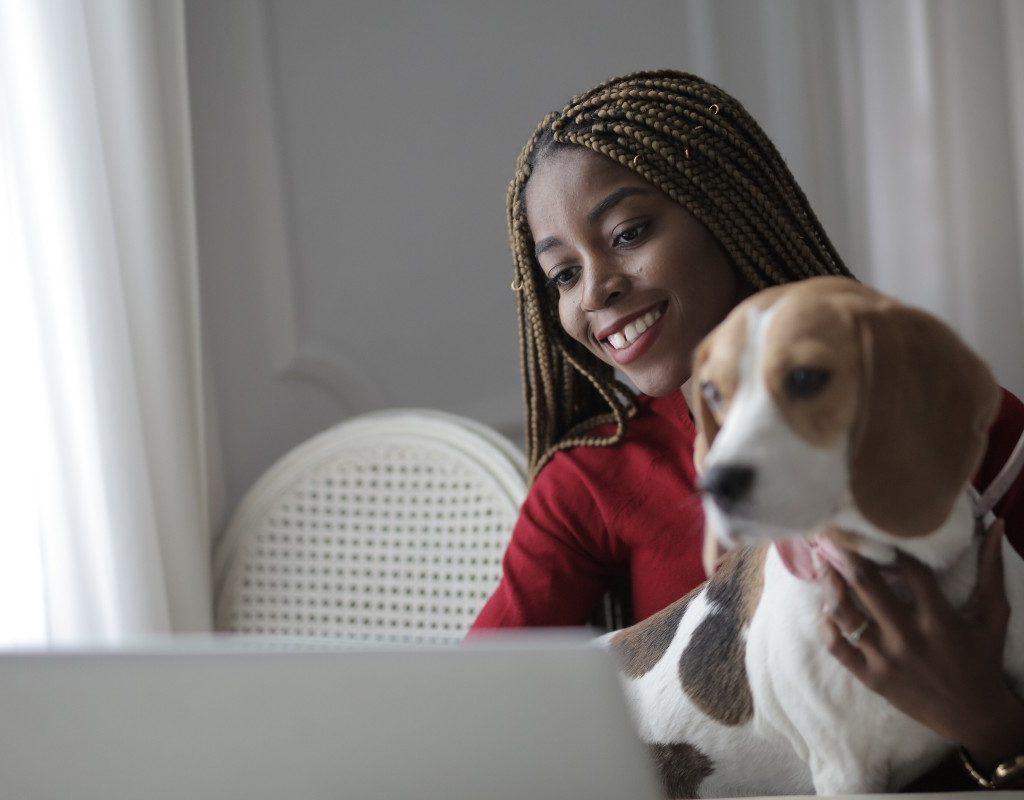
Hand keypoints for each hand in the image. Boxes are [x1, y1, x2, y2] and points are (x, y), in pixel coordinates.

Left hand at [820, 519, 1023, 769]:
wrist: (973, 717)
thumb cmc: (982, 660)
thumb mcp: (992, 615)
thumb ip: (991, 570)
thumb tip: (994, 526)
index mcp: (938, 618)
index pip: (909, 568)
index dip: (891, 543)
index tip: (873, 522)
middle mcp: (908, 635)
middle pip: (867, 584)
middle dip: (847, 555)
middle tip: (831, 532)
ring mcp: (886, 658)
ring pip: (846, 614)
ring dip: (830, 585)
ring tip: (821, 563)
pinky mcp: (871, 677)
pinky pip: (838, 648)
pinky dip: (827, 627)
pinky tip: (826, 609)